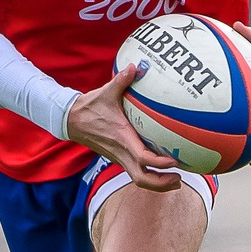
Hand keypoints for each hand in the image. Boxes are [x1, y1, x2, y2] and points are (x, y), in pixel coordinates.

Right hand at [64, 63, 183, 190]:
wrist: (71, 120)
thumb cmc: (89, 107)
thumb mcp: (106, 92)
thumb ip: (122, 80)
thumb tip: (135, 66)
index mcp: (122, 138)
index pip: (143, 158)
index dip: (159, 163)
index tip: (174, 161)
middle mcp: (121, 153)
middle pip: (142, 179)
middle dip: (161, 184)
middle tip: (179, 178)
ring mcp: (119, 158)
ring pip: (139, 180)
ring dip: (158, 184)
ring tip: (176, 180)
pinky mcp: (118, 158)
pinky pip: (135, 173)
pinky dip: (150, 176)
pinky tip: (163, 170)